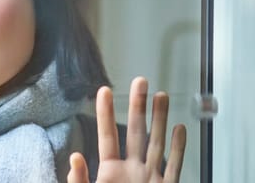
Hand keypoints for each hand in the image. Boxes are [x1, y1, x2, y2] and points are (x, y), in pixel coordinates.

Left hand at [67, 77, 186, 182]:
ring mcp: (150, 178)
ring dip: (160, 119)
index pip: (107, 136)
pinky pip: (174, 166)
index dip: (105, 113)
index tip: (104, 90)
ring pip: (157, 143)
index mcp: (110, 172)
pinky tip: (179, 129)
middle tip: (141, 81)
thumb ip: (80, 180)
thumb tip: (74, 157)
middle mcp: (132, 171)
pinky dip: (178, 148)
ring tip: (161, 95)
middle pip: (136, 131)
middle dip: (139, 105)